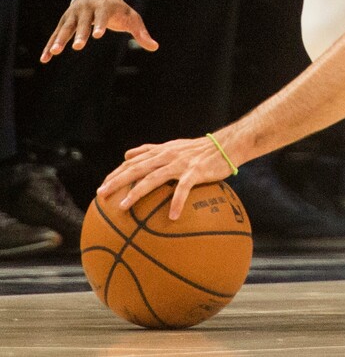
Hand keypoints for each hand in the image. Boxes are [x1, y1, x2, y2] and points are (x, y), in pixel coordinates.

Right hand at [41, 0, 157, 62]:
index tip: (98, 35)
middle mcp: (87, 9)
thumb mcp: (132, 18)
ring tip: (55, 53)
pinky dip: (50, 45)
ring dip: (60, 39)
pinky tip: (45, 58)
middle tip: (77, 47)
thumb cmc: (118, 8)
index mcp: (104, 7)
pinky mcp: (65, 21)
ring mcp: (74, 15)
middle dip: (80, 34)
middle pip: (82, 22)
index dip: (101, 24)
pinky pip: (56, 34)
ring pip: (65, 27)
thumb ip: (141, 33)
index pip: (103, 16)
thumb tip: (155, 47)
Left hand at [97, 136, 232, 218]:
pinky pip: (184, 188)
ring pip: (154, 178)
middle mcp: (167, 156)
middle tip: (101, 195)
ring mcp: (181, 164)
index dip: (116, 173)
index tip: (102, 186)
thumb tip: (127, 154)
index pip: (133, 161)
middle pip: (137, 168)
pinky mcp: (196, 171)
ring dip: (137, 192)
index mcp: (161, 151)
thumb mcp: (172, 146)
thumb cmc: (199, 149)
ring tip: (124, 207)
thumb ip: (150, 150)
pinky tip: (172, 216)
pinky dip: (177, 202)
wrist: (226, 144)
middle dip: (117, 181)